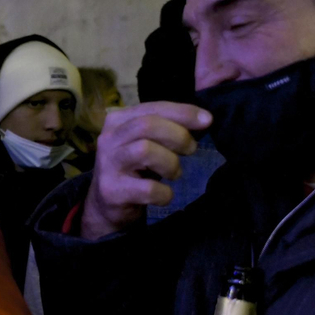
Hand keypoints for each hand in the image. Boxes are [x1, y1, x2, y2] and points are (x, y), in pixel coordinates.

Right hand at [80, 102, 210, 239]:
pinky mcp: (112, 191)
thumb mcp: (147, 143)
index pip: (152, 108)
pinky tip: (164, 195)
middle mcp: (108, 139)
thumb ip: (167, 128)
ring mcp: (108, 165)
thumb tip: (204, 119)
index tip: (207, 120)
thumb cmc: (134, 169)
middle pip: (146, 126)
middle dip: (177, 136)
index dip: (182, 112)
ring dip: (170, 163)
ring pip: (144, 151)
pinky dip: (165, 193)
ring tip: (174, 173)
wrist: (107, 206)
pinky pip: (148, 189)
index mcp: (117, 121)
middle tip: (191, 149)